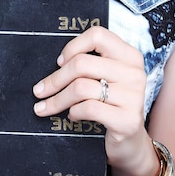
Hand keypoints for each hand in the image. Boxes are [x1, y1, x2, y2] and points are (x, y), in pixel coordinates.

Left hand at [32, 26, 157, 175]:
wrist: (130, 140)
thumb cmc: (111, 102)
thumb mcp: (106, 76)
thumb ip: (90, 62)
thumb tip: (57, 62)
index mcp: (129, 55)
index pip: (97, 35)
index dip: (73, 46)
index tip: (59, 62)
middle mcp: (134, 72)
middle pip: (82, 63)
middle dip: (55, 79)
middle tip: (40, 90)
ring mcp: (134, 96)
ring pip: (81, 87)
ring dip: (58, 99)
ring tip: (47, 106)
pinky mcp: (128, 120)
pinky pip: (89, 108)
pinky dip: (74, 111)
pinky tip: (72, 114)